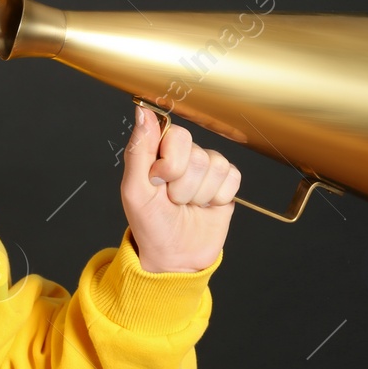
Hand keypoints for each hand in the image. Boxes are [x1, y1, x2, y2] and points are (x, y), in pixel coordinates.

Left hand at [119, 104, 237, 272]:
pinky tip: (205, 207)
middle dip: (183, 185)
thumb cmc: (150, 224)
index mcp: (158, 151)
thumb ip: (138, 150)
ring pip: (216, 166)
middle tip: (172, 199)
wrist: (175, 257)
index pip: (176, 135)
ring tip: (186, 205)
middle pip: (199, 154)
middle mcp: (184, 155)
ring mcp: (206, 168)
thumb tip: (142, 111)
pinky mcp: (226, 183)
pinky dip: (218, 198)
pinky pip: (232, 177)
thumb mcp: (135, 190)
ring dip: (199, 195)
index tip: (158, 181)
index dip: (170, 163)